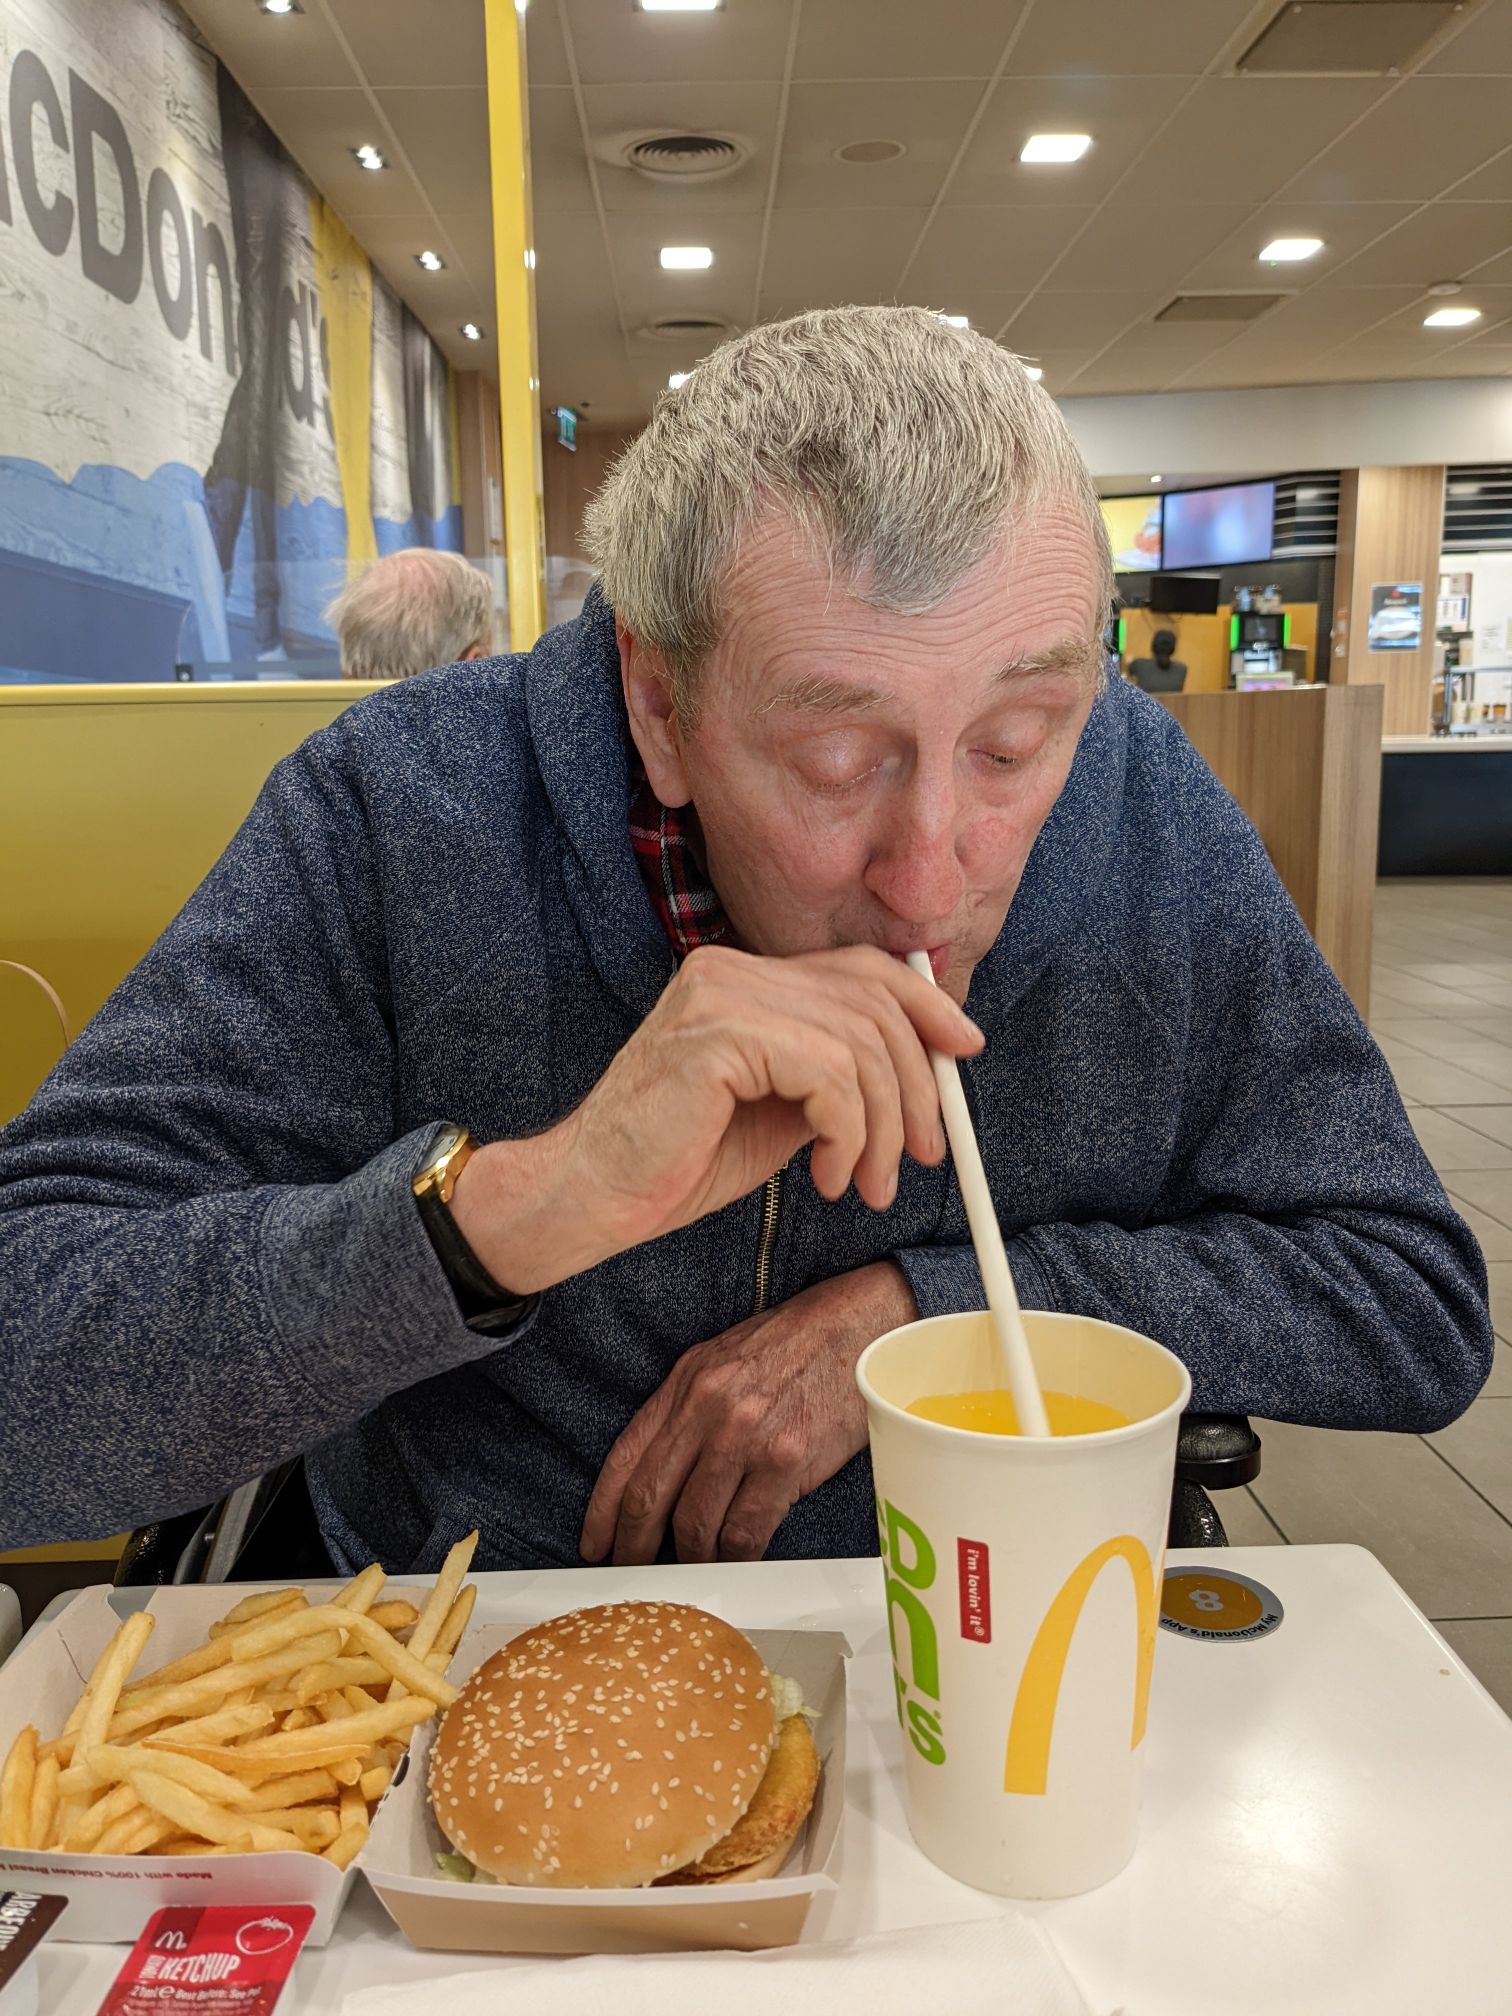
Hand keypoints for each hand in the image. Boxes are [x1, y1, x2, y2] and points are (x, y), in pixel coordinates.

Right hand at [452, 945, 980, 1295]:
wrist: (591, 1195)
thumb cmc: (676, 1161)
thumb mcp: (781, 1112)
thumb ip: (835, 1078)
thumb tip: (918, 1075)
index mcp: (746, 976)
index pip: (862, 968)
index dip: (926, 1006)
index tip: (964, 1051)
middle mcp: (734, 968)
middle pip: (873, 1003)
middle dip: (916, 1086)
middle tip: (922, 1156)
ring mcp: (722, 994)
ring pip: (859, 1045)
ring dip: (884, 1128)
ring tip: (865, 1183)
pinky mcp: (718, 1034)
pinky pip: (829, 1075)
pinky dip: (848, 1134)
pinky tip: (825, 1177)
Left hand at [579, 1261, 915, 1566]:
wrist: (858, 1325)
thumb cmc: (795, 1344)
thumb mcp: (723, 1359)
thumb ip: (688, 1409)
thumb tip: (662, 1471)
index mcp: (686, 1383)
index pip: (625, 1458)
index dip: (602, 1511)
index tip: (595, 1543)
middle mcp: (708, 1410)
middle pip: (650, 1499)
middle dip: (635, 1547)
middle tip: (634, 1571)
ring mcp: (746, 1438)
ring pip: (696, 1525)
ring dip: (693, 1557)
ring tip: (697, 1566)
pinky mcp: (786, 1462)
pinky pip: (746, 1532)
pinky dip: (736, 1556)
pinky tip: (736, 1557)